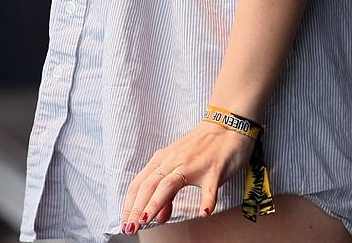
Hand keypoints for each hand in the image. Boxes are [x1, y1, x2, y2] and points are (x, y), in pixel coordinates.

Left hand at [120, 120, 254, 233]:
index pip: (140, 183)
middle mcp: (174, 160)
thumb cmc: (201, 149)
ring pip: (170, 183)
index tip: (124, 224)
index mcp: (163, 159)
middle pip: (150, 184)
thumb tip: (156, 216)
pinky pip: (209, 186)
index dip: (129, 204)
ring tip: (149, 221)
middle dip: (137, 208)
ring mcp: (194, 164)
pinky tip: (204, 212)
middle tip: (130, 228)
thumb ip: (166, 191)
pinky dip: (207, 200)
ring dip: (157, 202)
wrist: (227, 124)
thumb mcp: (180, 167)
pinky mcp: (214, 169)